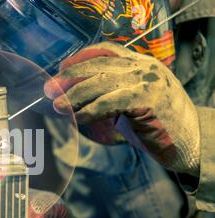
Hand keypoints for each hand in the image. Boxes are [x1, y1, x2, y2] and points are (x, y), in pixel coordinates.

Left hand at [45, 41, 199, 175]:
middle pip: (98, 64)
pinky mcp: (148, 100)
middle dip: (70, 76)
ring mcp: (148, 82)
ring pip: (101, 82)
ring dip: (75, 94)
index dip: (80, 58)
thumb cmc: (158, 126)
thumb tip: (74, 100)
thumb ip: (110, 96)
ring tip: (57, 106)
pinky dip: (90, 110)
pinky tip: (78, 118)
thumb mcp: (133, 104)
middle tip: (50, 89)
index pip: (105, 51)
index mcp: (141, 64)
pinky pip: (110, 102)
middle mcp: (144, 68)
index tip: (61, 69)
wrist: (190, 143)